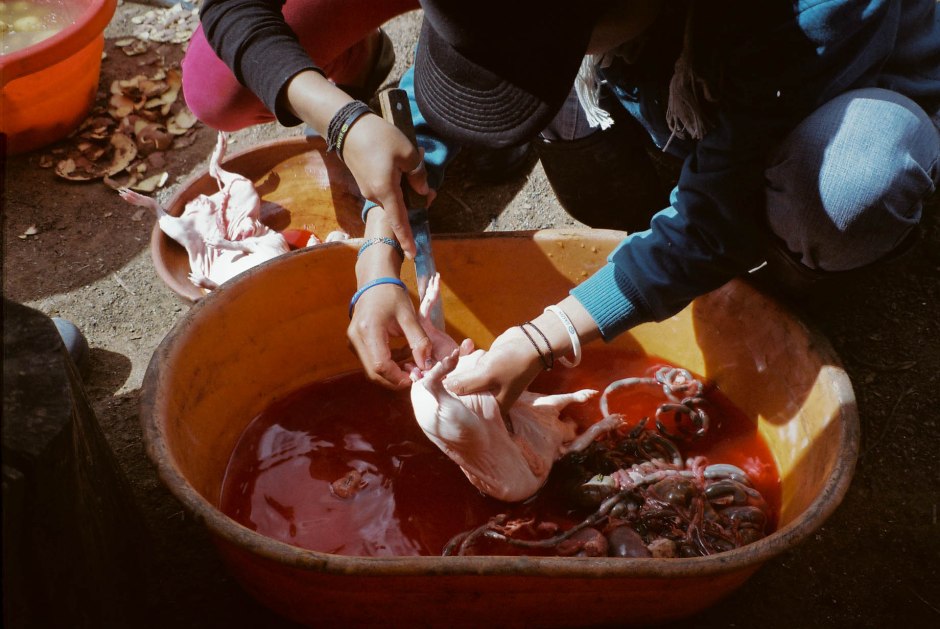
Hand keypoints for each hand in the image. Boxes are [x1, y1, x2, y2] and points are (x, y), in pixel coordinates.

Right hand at [341, 115, 429, 258]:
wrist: (347, 126)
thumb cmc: (379, 138)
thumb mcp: (407, 152)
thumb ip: (418, 174)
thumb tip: (422, 190)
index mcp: (386, 192)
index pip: (399, 221)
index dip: (407, 238)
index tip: (413, 254)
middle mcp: (375, 196)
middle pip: (400, 207)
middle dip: (415, 203)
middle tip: (430, 191)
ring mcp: (368, 189)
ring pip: (393, 197)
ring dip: (406, 190)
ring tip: (415, 168)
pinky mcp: (365, 181)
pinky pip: (385, 189)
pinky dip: (396, 184)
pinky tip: (400, 166)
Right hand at [347, 281, 433, 388]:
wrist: (375, 282)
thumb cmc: (392, 295)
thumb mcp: (409, 316)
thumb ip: (419, 341)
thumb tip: (426, 366)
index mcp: (368, 330)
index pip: (380, 366)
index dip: (398, 377)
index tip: (416, 377)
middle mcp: (355, 339)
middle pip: (374, 372)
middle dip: (396, 378)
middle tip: (416, 373)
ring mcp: (353, 342)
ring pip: (372, 369)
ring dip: (393, 371)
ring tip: (412, 359)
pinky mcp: (355, 344)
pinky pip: (371, 361)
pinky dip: (388, 363)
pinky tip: (403, 352)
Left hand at [443, 326, 543, 411]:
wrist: (531, 342)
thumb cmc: (513, 363)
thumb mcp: (487, 375)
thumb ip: (465, 383)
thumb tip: (443, 387)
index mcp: (492, 407)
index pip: (465, 409)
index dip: (449, 399)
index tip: (437, 385)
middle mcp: (488, 397)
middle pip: (462, 393)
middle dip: (450, 379)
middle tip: (442, 366)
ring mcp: (487, 382)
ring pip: (464, 378)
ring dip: (457, 365)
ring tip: (451, 354)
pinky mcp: (485, 368)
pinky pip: (469, 365)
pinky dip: (466, 356)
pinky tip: (467, 344)